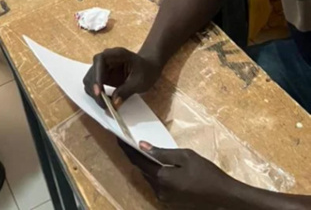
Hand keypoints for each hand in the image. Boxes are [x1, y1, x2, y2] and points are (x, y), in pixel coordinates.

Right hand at [82, 47, 161, 107]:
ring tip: (107, 104)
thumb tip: (114, 104)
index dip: (97, 75)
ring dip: (95, 93)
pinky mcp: (102, 76)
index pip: (99, 60)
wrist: (149, 68)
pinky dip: (97, 95)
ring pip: (89, 80)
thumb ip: (126, 91)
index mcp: (116, 54)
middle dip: (95, 89)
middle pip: (92, 72)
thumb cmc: (146, 71)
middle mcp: (105, 59)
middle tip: (105, 104)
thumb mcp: (139, 82)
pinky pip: (94, 86)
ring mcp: (102, 68)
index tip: (99, 92)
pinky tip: (106, 101)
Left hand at [122, 144, 239, 208]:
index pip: (138, 161)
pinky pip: (157, 185)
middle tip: (128, 141)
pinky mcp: (170, 203)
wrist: (223, 196)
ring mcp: (165, 199)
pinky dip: (154, 174)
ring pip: (149, 179)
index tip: (117, 137)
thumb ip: (162, 152)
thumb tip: (142, 145)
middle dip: (135, 157)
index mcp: (162, 178)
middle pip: (142, 171)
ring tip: (140, 150)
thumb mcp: (185, 156)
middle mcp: (160, 191)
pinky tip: (155, 165)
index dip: (127, 149)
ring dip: (145, 166)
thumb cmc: (206, 172)